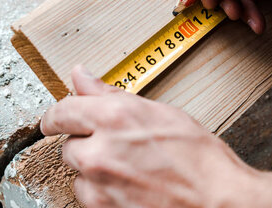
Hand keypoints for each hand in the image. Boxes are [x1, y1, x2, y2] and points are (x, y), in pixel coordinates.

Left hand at [40, 66, 261, 207]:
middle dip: (87, 143)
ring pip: (79, 172)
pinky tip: (130, 183)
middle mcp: (101, 150)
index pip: (63, 111)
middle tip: (117, 144)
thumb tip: (82, 76)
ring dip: (94, 168)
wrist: (216, 200)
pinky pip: (88, 195)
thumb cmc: (199, 157)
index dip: (57, 116)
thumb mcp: (160, 112)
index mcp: (115, 116)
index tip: (56, 119)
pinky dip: (102, 189)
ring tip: (129, 166)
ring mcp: (100, 184)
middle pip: (69, 145)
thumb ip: (111, 94)